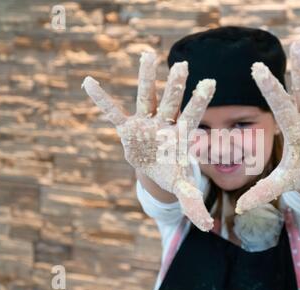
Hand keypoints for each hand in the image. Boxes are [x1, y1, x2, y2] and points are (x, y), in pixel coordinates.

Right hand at [82, 51, 215, 230]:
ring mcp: (145, 123)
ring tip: (147, 54)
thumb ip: (193, 203)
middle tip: (183, 65)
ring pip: (147, 97)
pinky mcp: (127, 128)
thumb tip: (207, 226)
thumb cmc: (170, 172)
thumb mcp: (181, 187)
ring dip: (146, 78)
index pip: (192, 117)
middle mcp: (164, 124)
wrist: (153, 166)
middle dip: (175, 86)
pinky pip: (113, 112)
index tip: (210, 82)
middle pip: (171, 103)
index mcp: (179, 137)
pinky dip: (102, 100)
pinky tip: (89, 82)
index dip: (198, 102)